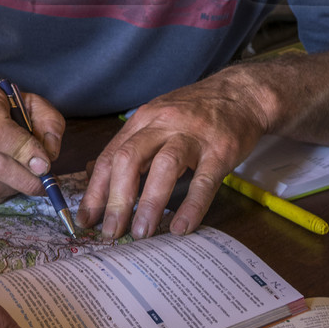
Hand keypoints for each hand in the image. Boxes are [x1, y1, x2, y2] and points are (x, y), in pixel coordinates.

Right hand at [0, 82, 65, 203]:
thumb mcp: (33, 105)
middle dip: (26, 179)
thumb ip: (49, 124)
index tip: (45, 165)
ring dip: (15, 188)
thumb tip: (48, 156)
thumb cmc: (6, 109)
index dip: (23, 152)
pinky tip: (8, 180)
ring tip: (26, 178)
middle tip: (45, 182)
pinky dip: (2, 194)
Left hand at [78, 71, 270, 239]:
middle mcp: (164, 124)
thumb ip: (134, 147)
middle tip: (111, 232)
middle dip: (116, 200)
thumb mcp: (159, 119)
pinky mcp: (220, 149)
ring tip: (142, 233)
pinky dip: (191, 206)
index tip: (86, 219)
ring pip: (164, 166)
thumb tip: (102, 183)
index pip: (110, 156)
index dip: (95, 190)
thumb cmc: (196, 112)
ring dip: (149, 203)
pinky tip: (182, 227)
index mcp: (144, 120)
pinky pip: (204, 180)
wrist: (242, 94)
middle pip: (130, 159)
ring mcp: (193, 136)